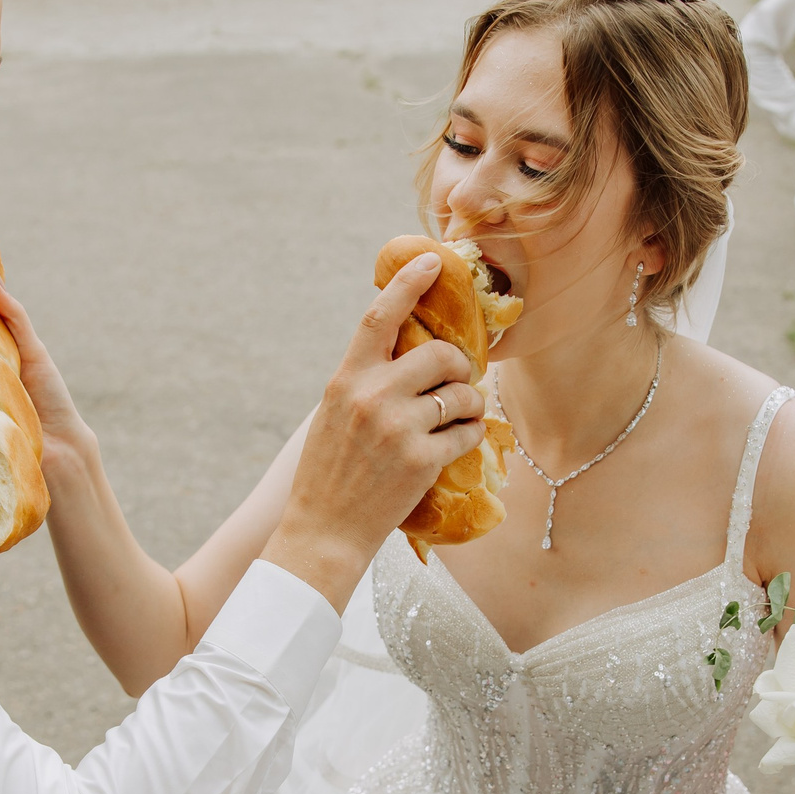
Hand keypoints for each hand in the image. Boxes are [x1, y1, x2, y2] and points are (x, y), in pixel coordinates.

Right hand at [266, 252, 490, 607]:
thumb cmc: (329, 475)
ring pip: (460, 394)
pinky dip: (472, 436)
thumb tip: (406, 352)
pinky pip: (468, 432)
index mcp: (346, 379)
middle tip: (461, 378)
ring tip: (462, 416)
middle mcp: (372, 396)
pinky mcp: (421, 460)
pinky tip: (461, 443)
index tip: (434, 260)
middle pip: (438, 353)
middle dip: (459, 364)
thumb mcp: (334, 416)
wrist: (322, 532)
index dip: (410, 283)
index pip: (380, 316)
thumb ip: (365, 382)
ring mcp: (398, 428)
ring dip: (470, 403)